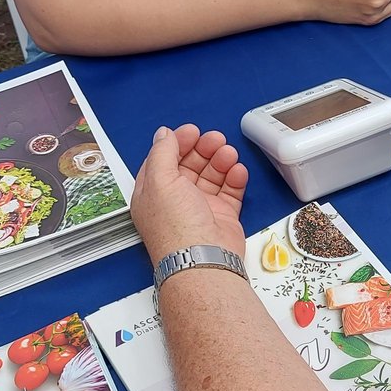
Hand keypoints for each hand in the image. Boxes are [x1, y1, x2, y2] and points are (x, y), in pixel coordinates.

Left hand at [131, 125, 248, 263]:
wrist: (203, 258)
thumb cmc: (176, 227)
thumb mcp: (160, 180)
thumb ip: (162, 153)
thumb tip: (163, 134)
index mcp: (153, 193)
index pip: (163, 160)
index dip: (177, 144)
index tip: (192, 131)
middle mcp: (175, 201)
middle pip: (189, 166)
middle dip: (203, 149)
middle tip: (215, 139)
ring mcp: (200, 209)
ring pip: (212, 176)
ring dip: (221, 161)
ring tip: (229, 154)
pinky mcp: (222, 217)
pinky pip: (230, 192)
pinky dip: (235, 179)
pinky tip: (237, 171)